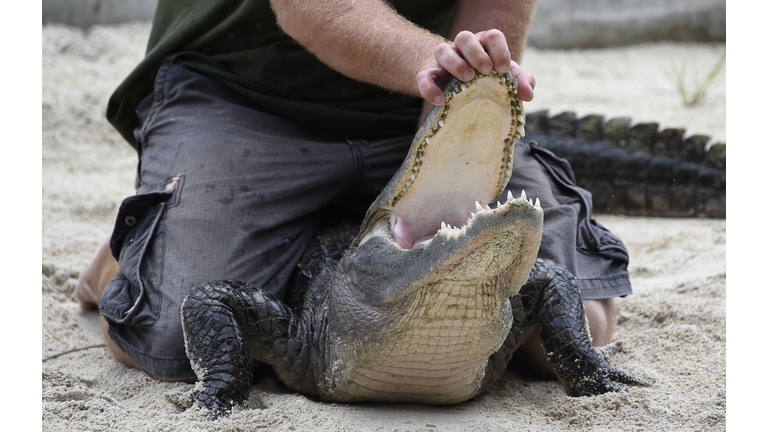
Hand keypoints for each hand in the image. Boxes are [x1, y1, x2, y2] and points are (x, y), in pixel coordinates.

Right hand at [416, 30, 535, 104]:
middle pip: (464, 37)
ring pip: (441, 49)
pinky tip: (440, 101)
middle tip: (485, 71)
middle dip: (476, 53)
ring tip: (467, 79)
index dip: (499, 50)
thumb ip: (519, 82)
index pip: (491, 36)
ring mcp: (443, 60)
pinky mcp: (428, 75)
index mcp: (483, 44)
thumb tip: (528, 94)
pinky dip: (429, 88)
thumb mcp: (504, 79)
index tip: (502, 69)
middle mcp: (462, 47)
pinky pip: (424, 77)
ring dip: (455, 63)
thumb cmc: (485, 81)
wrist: (457, 88)